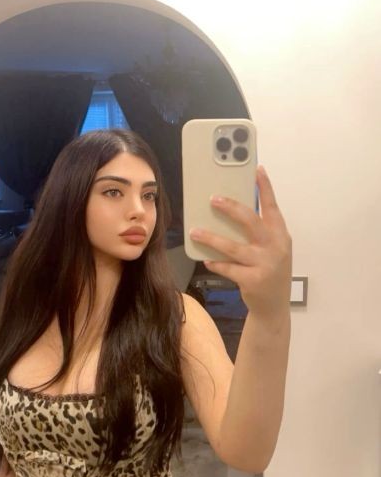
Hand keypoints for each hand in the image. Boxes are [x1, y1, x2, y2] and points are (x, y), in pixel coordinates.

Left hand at [189, 165, 291, 321]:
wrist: (274, 307)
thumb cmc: (269, 270)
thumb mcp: (272, 248)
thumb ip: (260, 231)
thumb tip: (232, 210)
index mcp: (280, 234)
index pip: (272, 206)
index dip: (265, 188)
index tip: (257, 169)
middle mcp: (275, 246)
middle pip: (250, 221)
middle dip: (230, 207)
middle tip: (212, 199)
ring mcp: (264, 264)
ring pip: (233, 246)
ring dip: (211, 238)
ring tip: (195, 231)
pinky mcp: (252, 280)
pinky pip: (228, 268)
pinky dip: (215, 262)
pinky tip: (206, 258)